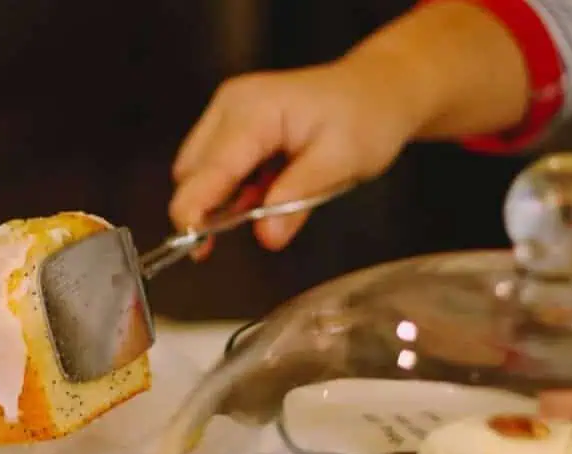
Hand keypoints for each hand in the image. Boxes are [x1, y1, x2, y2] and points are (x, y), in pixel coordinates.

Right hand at [169, 57, 425, 256]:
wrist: (378, 89)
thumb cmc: (366, 118)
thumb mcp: (341, 162)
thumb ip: (298, 198)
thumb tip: (266, 236)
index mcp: (254, 111)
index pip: (209, 169)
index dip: (194, 211)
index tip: (194, 247)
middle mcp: (231, 105)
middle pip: (192, 171)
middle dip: (206, 208)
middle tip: (243, 232)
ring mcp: (228, 110)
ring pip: (199, 170)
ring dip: (222, 199)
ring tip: (268, 206)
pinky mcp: (232, 121)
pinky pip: (215, 165)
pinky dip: (232, 188)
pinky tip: (265, 192)